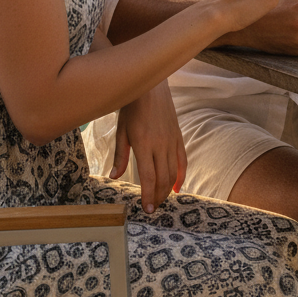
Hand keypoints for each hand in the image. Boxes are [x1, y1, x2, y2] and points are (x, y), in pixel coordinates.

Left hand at [111, 81, 186, 213]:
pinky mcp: (178, 135)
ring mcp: (171, 140)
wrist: (151, 86)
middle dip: (158, 196)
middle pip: (163, 178)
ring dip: (168, 189)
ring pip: (173, 172)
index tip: (147, 209)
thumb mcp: (122, 130)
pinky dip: (181, 175)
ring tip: (160, 199)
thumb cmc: (132, 107)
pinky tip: (177, 187)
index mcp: (144, 144)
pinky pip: (182, 159)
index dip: (148, 195)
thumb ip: (120, 155)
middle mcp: (160, 144)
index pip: (148, 176)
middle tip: (152, 207)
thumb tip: (115, 176)